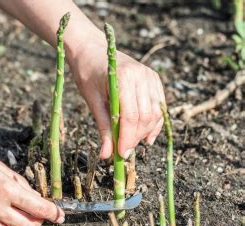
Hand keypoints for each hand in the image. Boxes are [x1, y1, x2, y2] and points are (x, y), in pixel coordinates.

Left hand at [67, 33, 164, 159]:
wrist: (91, 49)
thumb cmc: (87, 73)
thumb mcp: (92, 100)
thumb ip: (103, 127)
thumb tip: (107, 155)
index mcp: (124, 78)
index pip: (131, 116)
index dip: (127, 138)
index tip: (120, 154)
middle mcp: (142, 75)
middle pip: (145, 117)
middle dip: (135, 137)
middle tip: (122, 150)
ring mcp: (150, 76)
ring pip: (155, 113)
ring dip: (144, 132)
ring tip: (129, 141)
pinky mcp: (154, 79)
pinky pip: (159, 106)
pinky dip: (153, 123)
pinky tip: (145, 137)